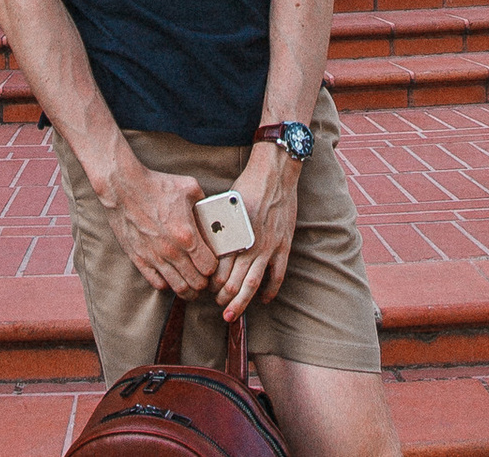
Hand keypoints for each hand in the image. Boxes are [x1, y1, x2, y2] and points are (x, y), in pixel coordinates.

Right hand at [100, 159, 218, 296]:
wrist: (123, 187)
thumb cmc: (156, 185)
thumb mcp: (190, 188)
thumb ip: (205, 204)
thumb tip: (213, 214)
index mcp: (187, 235)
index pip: (209, 267)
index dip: (213, 267)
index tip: (212, 262)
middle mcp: (172, 251)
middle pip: (196, 283)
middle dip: (203, 281)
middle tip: (204, 275)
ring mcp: (154, 257)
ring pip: (178, 288)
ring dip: (188, 289)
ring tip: (191, 283)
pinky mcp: (139, 259)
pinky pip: (157, 283)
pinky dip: (167, 283)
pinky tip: (171, 275)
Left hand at [212, 146, 302, 321]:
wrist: (275, 174)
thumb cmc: (246, 186)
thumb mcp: (225, 205)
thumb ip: (217, 228)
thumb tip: (205, 245)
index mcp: (233, 235)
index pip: (218, 269)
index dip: (211, 284)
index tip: (206, 289)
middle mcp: (249, 245)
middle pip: (233, 282)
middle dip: (223, 299)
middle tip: (218, 306)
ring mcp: (268, 248)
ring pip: (252, 284)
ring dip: (241, 302)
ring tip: (232, 313)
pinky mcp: (283, 246)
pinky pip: (277, 275)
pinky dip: (270, 291)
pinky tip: (263, 299)